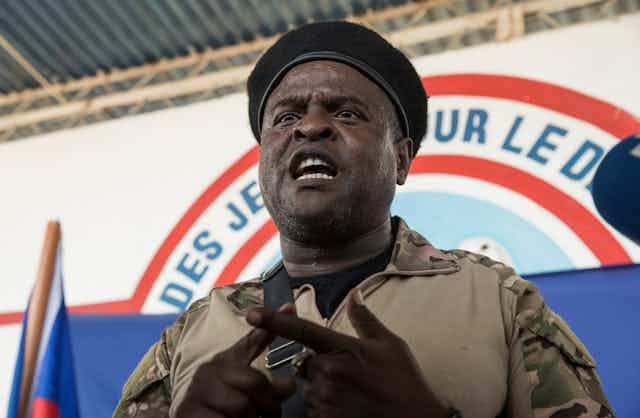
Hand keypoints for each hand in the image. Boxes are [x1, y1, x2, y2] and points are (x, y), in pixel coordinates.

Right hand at [172, 305, 296, 417]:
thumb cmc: (217, 409)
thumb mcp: (241, 392)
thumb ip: (265, 386)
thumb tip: (290, 385)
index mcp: (224, 361)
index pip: (250, 341)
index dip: (271, 327)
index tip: (291, 307)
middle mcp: (210, 370)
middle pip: (255, 381)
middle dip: (269, 403)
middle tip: (271, 415)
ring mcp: (198, 390)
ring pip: (243, 406)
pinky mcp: (190, 411)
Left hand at [246, 291, 448, 417]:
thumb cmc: (404, 382)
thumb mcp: (389, 345)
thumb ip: (365, 320)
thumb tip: (354, 294)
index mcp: (343, 348)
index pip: (302, 331)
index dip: (273, 321)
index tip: (250, 313)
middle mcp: (330, 372)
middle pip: (305, 364)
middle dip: (320, 368)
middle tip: (350, 377)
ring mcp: (326, 399)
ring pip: (309, 390)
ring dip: (323, 391)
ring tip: (354, 396)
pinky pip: (314, 411)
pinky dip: (326, 410)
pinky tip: (350, 409)